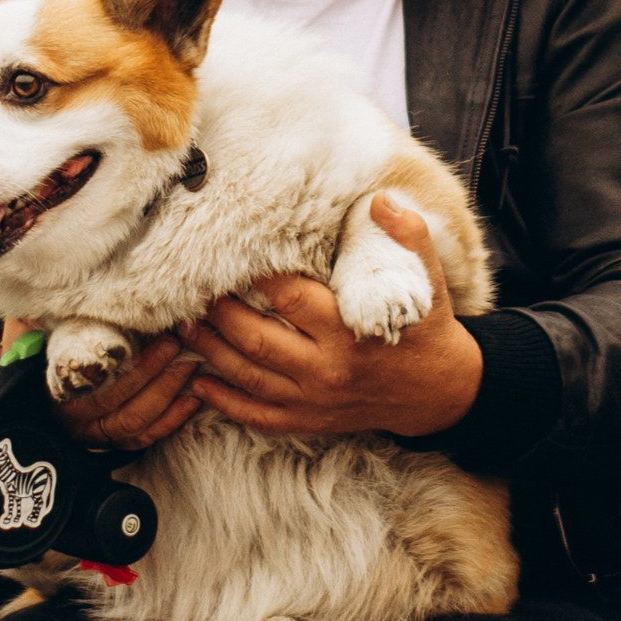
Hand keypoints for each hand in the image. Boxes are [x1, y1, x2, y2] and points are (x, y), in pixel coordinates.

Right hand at [57, 330, 203, 451]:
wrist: (64, 397)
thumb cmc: (73, 360)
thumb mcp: (74, 344)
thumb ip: (97, 336)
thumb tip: (137, 318)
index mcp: (66, 395)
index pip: (104, 381)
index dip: (137, 363)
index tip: (162, 338)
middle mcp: (81, 423)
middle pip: (122, 402)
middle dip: (155, 373)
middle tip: (177, 346)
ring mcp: (102, 438)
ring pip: (138, 423)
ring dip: (168, 393)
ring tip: (188, 366)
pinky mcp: (121, 445)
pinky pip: (149, 437)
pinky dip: (173, 419)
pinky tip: (192, 398)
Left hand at [178, 198, 483, 438]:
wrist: (441, 393)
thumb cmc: (427, 330)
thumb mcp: (428, 280)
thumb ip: (407, 235)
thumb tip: (380, 199)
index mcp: (348, 329)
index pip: (288, 297)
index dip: (255, 276)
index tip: (230, 255)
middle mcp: (326, 368)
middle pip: (254, 338)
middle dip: (216, 313)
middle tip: (190, 290)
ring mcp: (314, 399)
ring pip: (247, 376)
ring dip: (208, 352)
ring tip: (179, 328)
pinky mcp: (310, 421)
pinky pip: (258, 416)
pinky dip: (224, 403)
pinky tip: (198, 385)